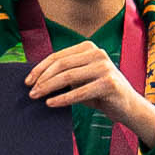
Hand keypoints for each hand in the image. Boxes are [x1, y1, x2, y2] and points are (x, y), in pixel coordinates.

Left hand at [24, 40, 154, 137]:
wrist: (127, 106)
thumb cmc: (99, 92)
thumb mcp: (81, 79)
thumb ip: (64, 75)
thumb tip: (35, 80)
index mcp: (88, 48)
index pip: (58, 56)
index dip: (40, 68)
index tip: (27, 80)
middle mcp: (97, 53)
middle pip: (61, 65)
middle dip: (42, 79)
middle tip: (30, 91)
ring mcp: (104, 67)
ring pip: (68, 76)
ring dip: (49, 88)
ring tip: (37, 97)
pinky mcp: (109, 83)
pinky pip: (79, 92)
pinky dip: (63, 98)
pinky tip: (51, 103)